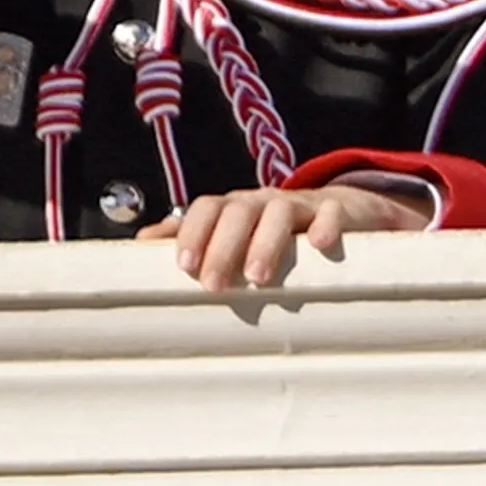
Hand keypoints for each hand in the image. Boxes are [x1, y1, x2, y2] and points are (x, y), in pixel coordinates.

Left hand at [146, 181, 433, 290]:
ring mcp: (301, 204)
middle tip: (213, 284)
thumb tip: (143, 243)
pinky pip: (333, 212)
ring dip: (266, 241)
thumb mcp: (235, 232)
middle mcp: (263, 201)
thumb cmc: (276, 230)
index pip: (207, 209)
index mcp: (235, 208)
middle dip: (223, 246)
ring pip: (280, 212)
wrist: (343, 209)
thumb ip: (193, 235)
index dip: (193, 232)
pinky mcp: (338, 211)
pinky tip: (319, 246)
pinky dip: (325, 225)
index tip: (183, 265)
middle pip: (238, 211)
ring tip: (257, 277)